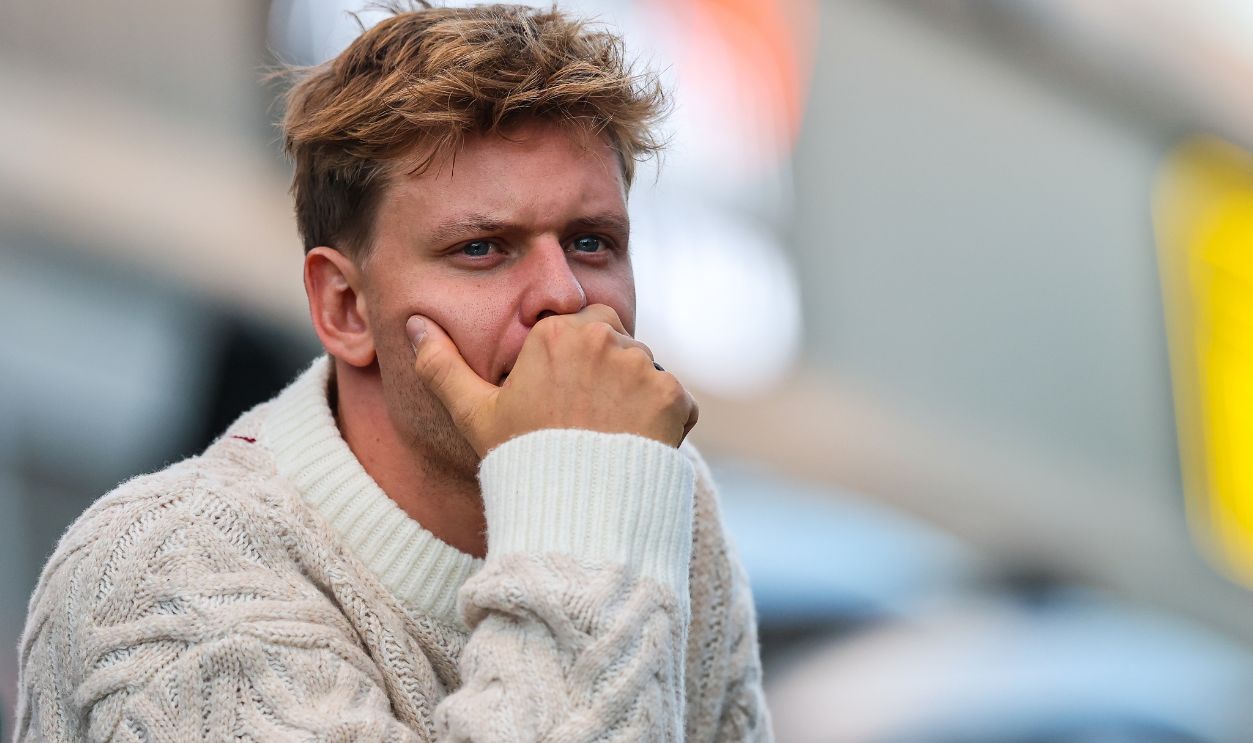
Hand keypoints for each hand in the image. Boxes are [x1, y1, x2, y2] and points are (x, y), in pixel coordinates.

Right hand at [407, 305, 698, 455]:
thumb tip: (415, 324)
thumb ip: (442, 365)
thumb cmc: (521, 461)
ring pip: (645, 372)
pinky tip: (635, 451)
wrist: (576, 514)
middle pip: (616, 342)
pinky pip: (675, 402)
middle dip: (608, 371)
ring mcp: (642, 367)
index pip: (578, 327)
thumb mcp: (474, 414)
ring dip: (636, 398)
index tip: (561, 402)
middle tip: (588, 420)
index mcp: (557, 333)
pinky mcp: (674, 396)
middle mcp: (603, 338)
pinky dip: (663, 424)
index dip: (571, 365)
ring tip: (609, 440)